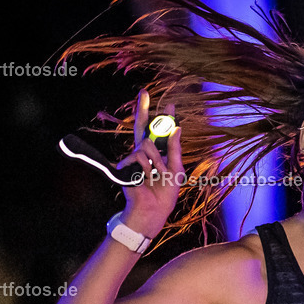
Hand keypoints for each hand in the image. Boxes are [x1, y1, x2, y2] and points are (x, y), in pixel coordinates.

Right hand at [117, 89, 183, 235]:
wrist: (152, 211)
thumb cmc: (164, 194)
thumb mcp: (176, 170)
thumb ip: (175, 149)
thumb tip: (177, 129)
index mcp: (157, 154)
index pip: (159, 133)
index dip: (163, 119)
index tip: (170, 105)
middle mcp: (144, 154)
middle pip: (141, 127)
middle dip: (143, 109)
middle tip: (144, 92)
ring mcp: (134, 159)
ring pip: (146, 145)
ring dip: (156, 161)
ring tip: (156, 176)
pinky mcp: (126, 165)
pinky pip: (140, 156)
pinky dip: (147, 168)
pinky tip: (145, 178)